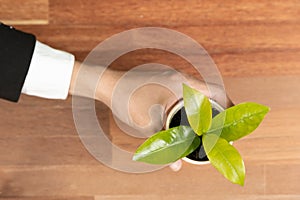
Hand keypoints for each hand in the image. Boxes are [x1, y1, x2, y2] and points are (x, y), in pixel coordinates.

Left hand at [69, 62, 232, 170]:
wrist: (107, 84)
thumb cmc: (125, 100)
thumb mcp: (146, 124)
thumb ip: (164, 144)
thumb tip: (177, 166)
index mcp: (179, 83)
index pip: (215, 91)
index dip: (230, 105)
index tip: (235, 119)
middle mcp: (178, 77)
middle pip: (209, 91)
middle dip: (220, 107)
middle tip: (224, 125)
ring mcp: (171, 77)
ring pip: (197, 91)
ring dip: (206, 105)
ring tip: (210, 122)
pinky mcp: (164, 81)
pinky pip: (186, 91)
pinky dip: (193, 103)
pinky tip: (190, 114)